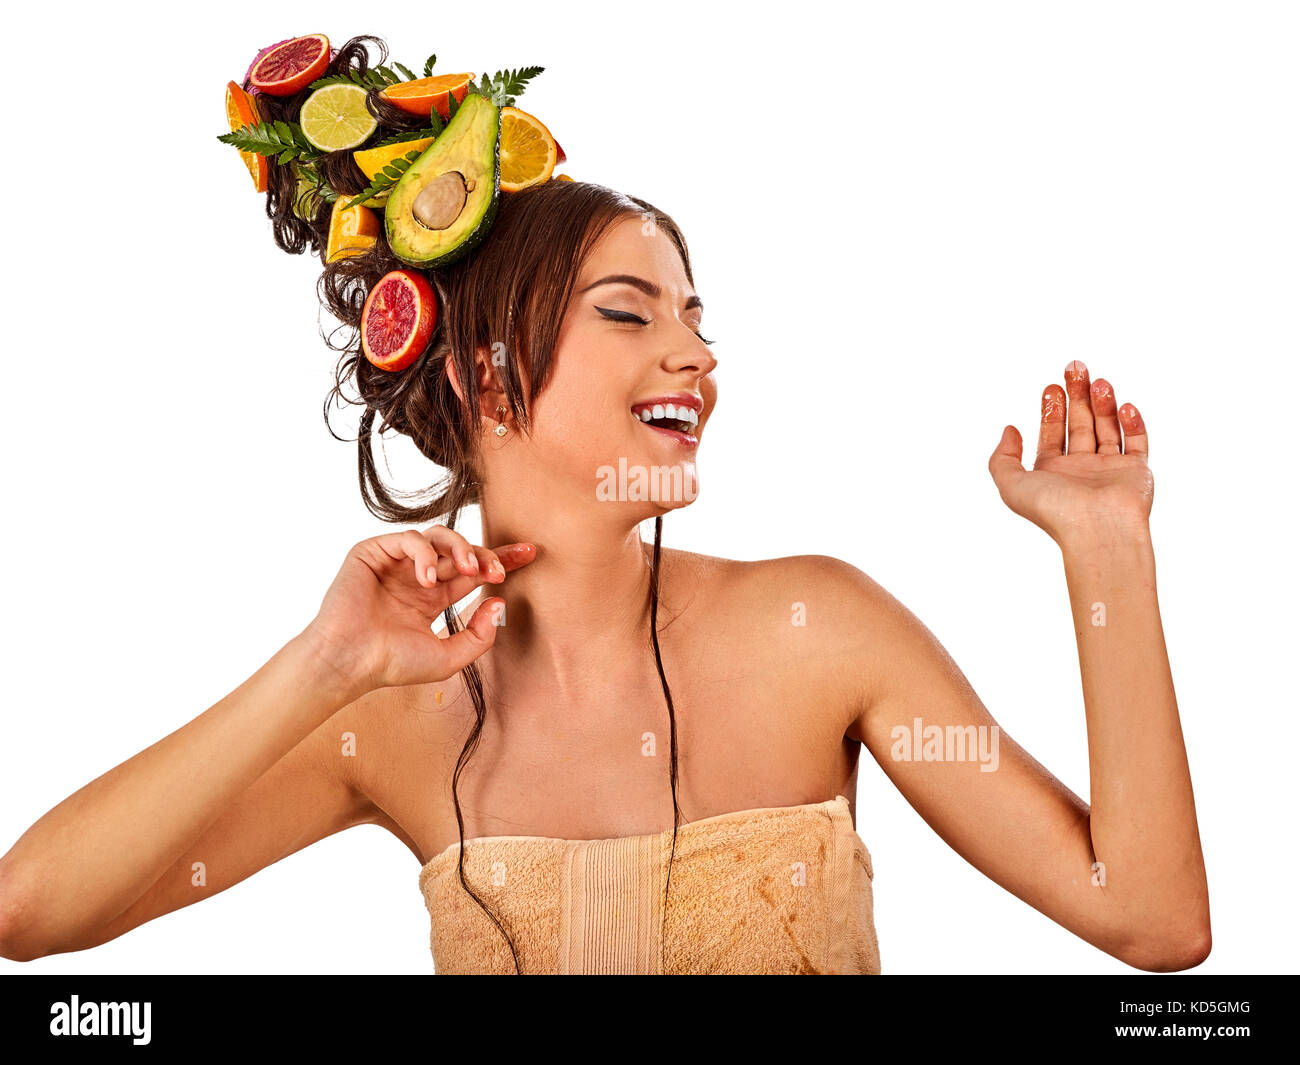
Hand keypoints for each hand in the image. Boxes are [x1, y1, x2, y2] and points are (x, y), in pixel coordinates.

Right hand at [305, 524, 535, 694]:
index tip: (530, 554)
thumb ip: (479, 635)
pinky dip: (424, 555)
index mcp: (434, 597)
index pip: (474, 570)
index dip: (502, 559)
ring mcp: (396, 563)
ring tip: (468, 571)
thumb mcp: (449, 657)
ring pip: (439, 536)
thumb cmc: (391, 664)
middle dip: (486, 555)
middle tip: (497, 572)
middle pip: (462, 550)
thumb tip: (501, 603)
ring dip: (460, 549)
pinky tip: (426, 581)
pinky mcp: (373, 553)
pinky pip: (409, 539)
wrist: (350, 663)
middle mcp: (417, 576)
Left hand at [988, 360, 1153, 545]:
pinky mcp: (1136, 471)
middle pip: (1080, 424)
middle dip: (1077, 395)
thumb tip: (1009, 429)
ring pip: (1107, 427)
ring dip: (1102, 403)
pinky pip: (1137, 441)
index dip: (1051, 409)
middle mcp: (1080, 470)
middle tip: (1075, 368)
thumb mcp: (1011, 484)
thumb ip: (1003, 457)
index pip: (1051, 433)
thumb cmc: (1055, 510)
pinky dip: (1132, 422)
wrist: (1098, 531)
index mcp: (1052, 473)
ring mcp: (1110, 469)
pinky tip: (1123, 406)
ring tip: (1098, 381)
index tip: (1051, 386)